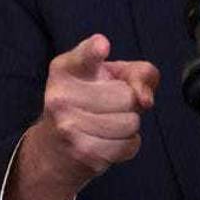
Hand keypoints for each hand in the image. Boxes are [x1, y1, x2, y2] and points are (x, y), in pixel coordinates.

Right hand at [4, 34, 159, 199]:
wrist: (54, 149)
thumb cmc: (90, 102)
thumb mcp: (111, 76)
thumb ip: (138, 73)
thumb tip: (145, 99)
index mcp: (66, 69)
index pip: (84, 56)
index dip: (94, 50)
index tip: (102, 46)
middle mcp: (61, 96)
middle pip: (127, 95)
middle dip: (129, 103)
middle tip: (109, 106)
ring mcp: (69, 127)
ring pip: (131, 122)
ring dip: (129, 126)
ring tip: (108, 124)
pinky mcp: (83, 153)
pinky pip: (128, 145)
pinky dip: (127, 145)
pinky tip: (107, 141)